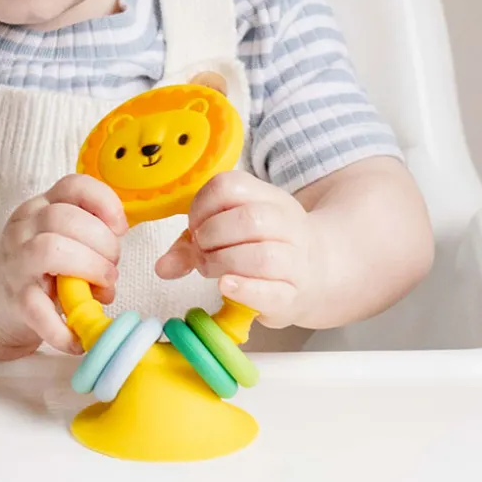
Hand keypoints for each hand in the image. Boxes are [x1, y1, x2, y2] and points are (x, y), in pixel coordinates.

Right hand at [0, 175, 127, 353]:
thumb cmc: (38, 267)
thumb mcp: (59, 238)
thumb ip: (89, 239)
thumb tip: (114, 262)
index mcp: (40, 207)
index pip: (72, 186)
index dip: (104, 201)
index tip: (120, 227)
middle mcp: (24, 228)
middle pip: (65, 217)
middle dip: (102, 242)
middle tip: (112, 266)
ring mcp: (16, 263)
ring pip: (50, 249)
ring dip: (89, 267)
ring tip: (104, 287)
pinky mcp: (14, 301)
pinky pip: (40, 311)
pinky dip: (65, 328)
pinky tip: (79, 337)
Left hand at [155, 172, 322, 328]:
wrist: (318, 273)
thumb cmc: (265, 247)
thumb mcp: (232, 232)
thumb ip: (193, 243)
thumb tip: (162, 267)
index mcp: (269, 197)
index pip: (231, 186)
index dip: (202, 206)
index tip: (193, 226)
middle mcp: (288, 224)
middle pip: (248, 220)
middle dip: (211, 235)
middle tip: (199, 251)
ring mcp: (297, 260)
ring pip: (262, 255)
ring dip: (223, 262)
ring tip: (209, 268)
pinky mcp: (295, 295)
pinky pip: (272, 291)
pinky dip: (243, 288)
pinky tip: (225, 286)